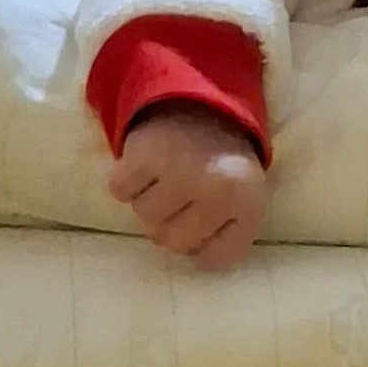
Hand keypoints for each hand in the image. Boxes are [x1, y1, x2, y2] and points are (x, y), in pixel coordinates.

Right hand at [108, 101, 268, 270]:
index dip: (202, 244)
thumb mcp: (244, 203)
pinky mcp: (145, 152)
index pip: (212, 260)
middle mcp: (216, 190)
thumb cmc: (223, 164)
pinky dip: (126, 182)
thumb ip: (227, 240)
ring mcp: (179, 171)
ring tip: (167, 177)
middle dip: (172, 225)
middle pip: (172, 243)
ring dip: (149, 202)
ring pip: (143, 218)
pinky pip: (119, 191)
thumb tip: (195, 263)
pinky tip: (147, 166)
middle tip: (182, 196)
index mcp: (248, 204)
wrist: (203, 103)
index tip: (208, 219)